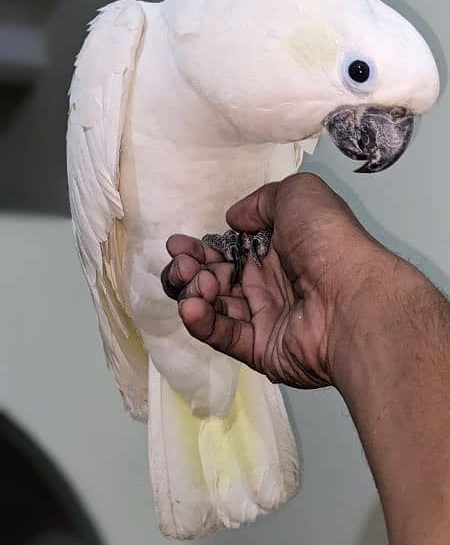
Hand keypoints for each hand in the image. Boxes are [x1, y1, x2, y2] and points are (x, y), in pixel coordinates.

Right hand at [161, 173, 395, 389]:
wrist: (353, 297)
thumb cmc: (329, 240)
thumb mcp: (299, 194)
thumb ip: (260, 201)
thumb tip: (234, 220)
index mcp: (277, 249)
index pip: (227, 250)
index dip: (200, 248)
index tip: (179, 244)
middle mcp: (269, 283)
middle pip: (214, 279)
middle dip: (189, 269)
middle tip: (182, 263)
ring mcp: (265, 318)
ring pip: (214, 307)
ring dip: (193, 292)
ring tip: (196, 283)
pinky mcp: (261, 350)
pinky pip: (224, 336)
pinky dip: (201, 322)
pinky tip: (191, 306)